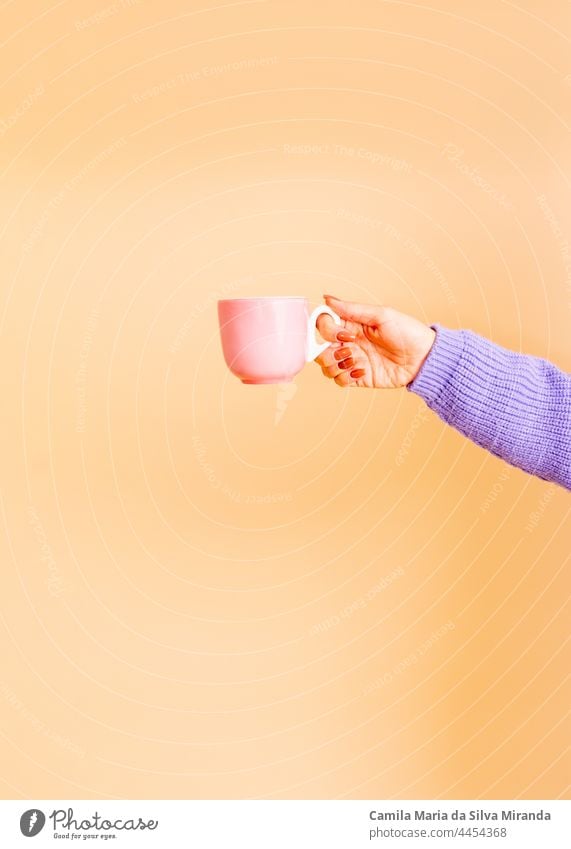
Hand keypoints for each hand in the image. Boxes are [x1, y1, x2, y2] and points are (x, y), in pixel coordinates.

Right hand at [315, 295, 435, 387]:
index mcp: (351, 324)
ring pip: (326, 366)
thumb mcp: (381, 315)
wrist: (423, 358)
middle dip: (328, 352)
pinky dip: (345, 377)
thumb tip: (327, 299)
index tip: (343, 334)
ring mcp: (352, 360)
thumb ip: (353, 309)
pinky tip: (362, 372)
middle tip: (348, 351)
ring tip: (355, 362)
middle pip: (319, 348)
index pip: (323, 325)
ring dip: (335, 365)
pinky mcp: (357, 377)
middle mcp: (347, 342)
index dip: (326, 330)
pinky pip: (339, 381)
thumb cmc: (408, 332)